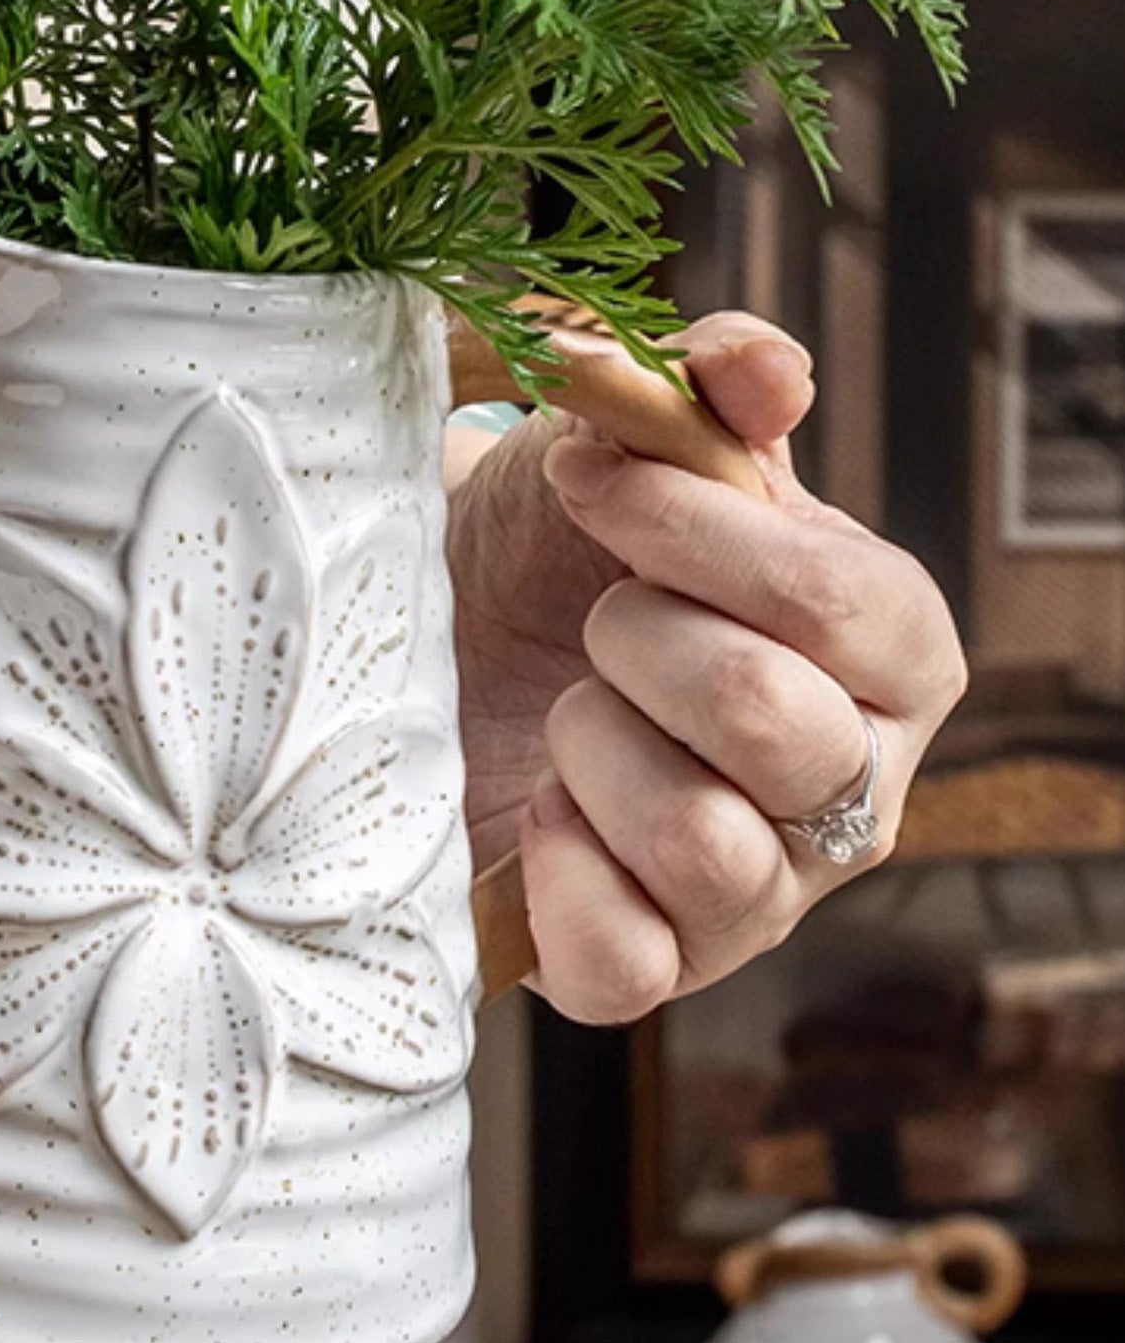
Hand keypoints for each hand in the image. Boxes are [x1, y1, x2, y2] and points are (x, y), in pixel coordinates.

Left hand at [445, 312, 964, 1025]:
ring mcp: (768, 896)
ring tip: (566, 712)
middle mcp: (860, 785)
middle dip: (635, 638)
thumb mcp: (623, 436)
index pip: (838, 599)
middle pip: (775, 720)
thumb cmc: (566, 544)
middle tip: (589, 617)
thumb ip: (704, 382)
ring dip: (590, 747)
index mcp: (891, 645)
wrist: (451, 643)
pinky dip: (555, 873)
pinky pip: (624, 962)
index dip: (691, 532)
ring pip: (703, 845)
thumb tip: (760, 369)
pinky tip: (540, 808)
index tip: (587, 482)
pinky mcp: (663, 973)